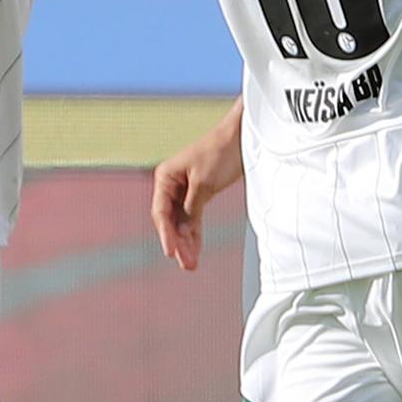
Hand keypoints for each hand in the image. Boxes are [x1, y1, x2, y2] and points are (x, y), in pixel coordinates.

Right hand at [149, 121, 244, 269]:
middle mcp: (170, 183)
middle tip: (186, 263)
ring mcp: (184, 189)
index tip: (171, 252)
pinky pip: (192, 217)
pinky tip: (196, 248)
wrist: (241, 137)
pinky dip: (195, 232)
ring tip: (191, 263)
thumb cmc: (220, 152)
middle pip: (169, 220)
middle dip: (178, 242)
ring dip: (186, 241)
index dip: (166, 234)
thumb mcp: (204, 183)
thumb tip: (183, 231)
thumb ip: (192, 208)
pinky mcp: (198, 193)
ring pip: (181, 222)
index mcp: (165, 176)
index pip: (161, 212)